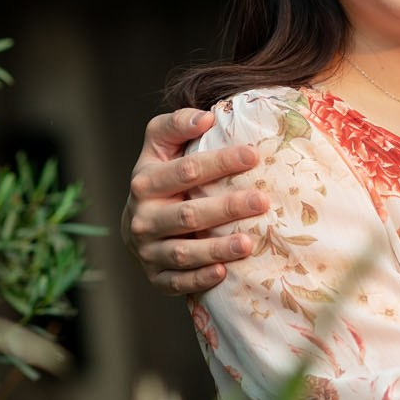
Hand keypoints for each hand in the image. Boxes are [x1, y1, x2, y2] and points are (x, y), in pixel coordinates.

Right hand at [123, 108, 274, 294]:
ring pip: (183, 253)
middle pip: (187, 214)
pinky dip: (200, 279)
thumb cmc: (161, 176)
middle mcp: (142, 218)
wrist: (137, 221)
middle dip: (226, 208)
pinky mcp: (156, 277)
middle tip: (262, 201)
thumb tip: (207, 117)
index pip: (186, 170)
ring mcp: (148, 250)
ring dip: (216, 249)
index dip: (220, 162)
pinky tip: (225, 272)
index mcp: (145, 182)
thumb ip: (177, 124)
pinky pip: (178, 283)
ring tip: (249, 243)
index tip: (253, 155)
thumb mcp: (160, 145)